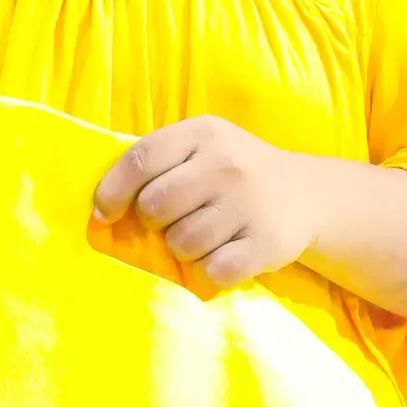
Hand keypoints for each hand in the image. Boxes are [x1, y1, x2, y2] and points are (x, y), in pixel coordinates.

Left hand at [94, 117, 314, 291]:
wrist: (306, 194)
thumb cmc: (234, 172)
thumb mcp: (201, 147)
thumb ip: (155, 165)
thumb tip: (100, 212)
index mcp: (203, 134)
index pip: (141, 159)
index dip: (113, 190)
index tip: (105, 213)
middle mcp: (226, 164)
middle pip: (156, 206)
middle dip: (156, 222)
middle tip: (177, 219)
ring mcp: (248, 204)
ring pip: (181, 244)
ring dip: (184, 249)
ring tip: (207, 235)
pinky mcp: (264, 243)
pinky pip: (211, 272)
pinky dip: (209, 272)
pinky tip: (225, 254)